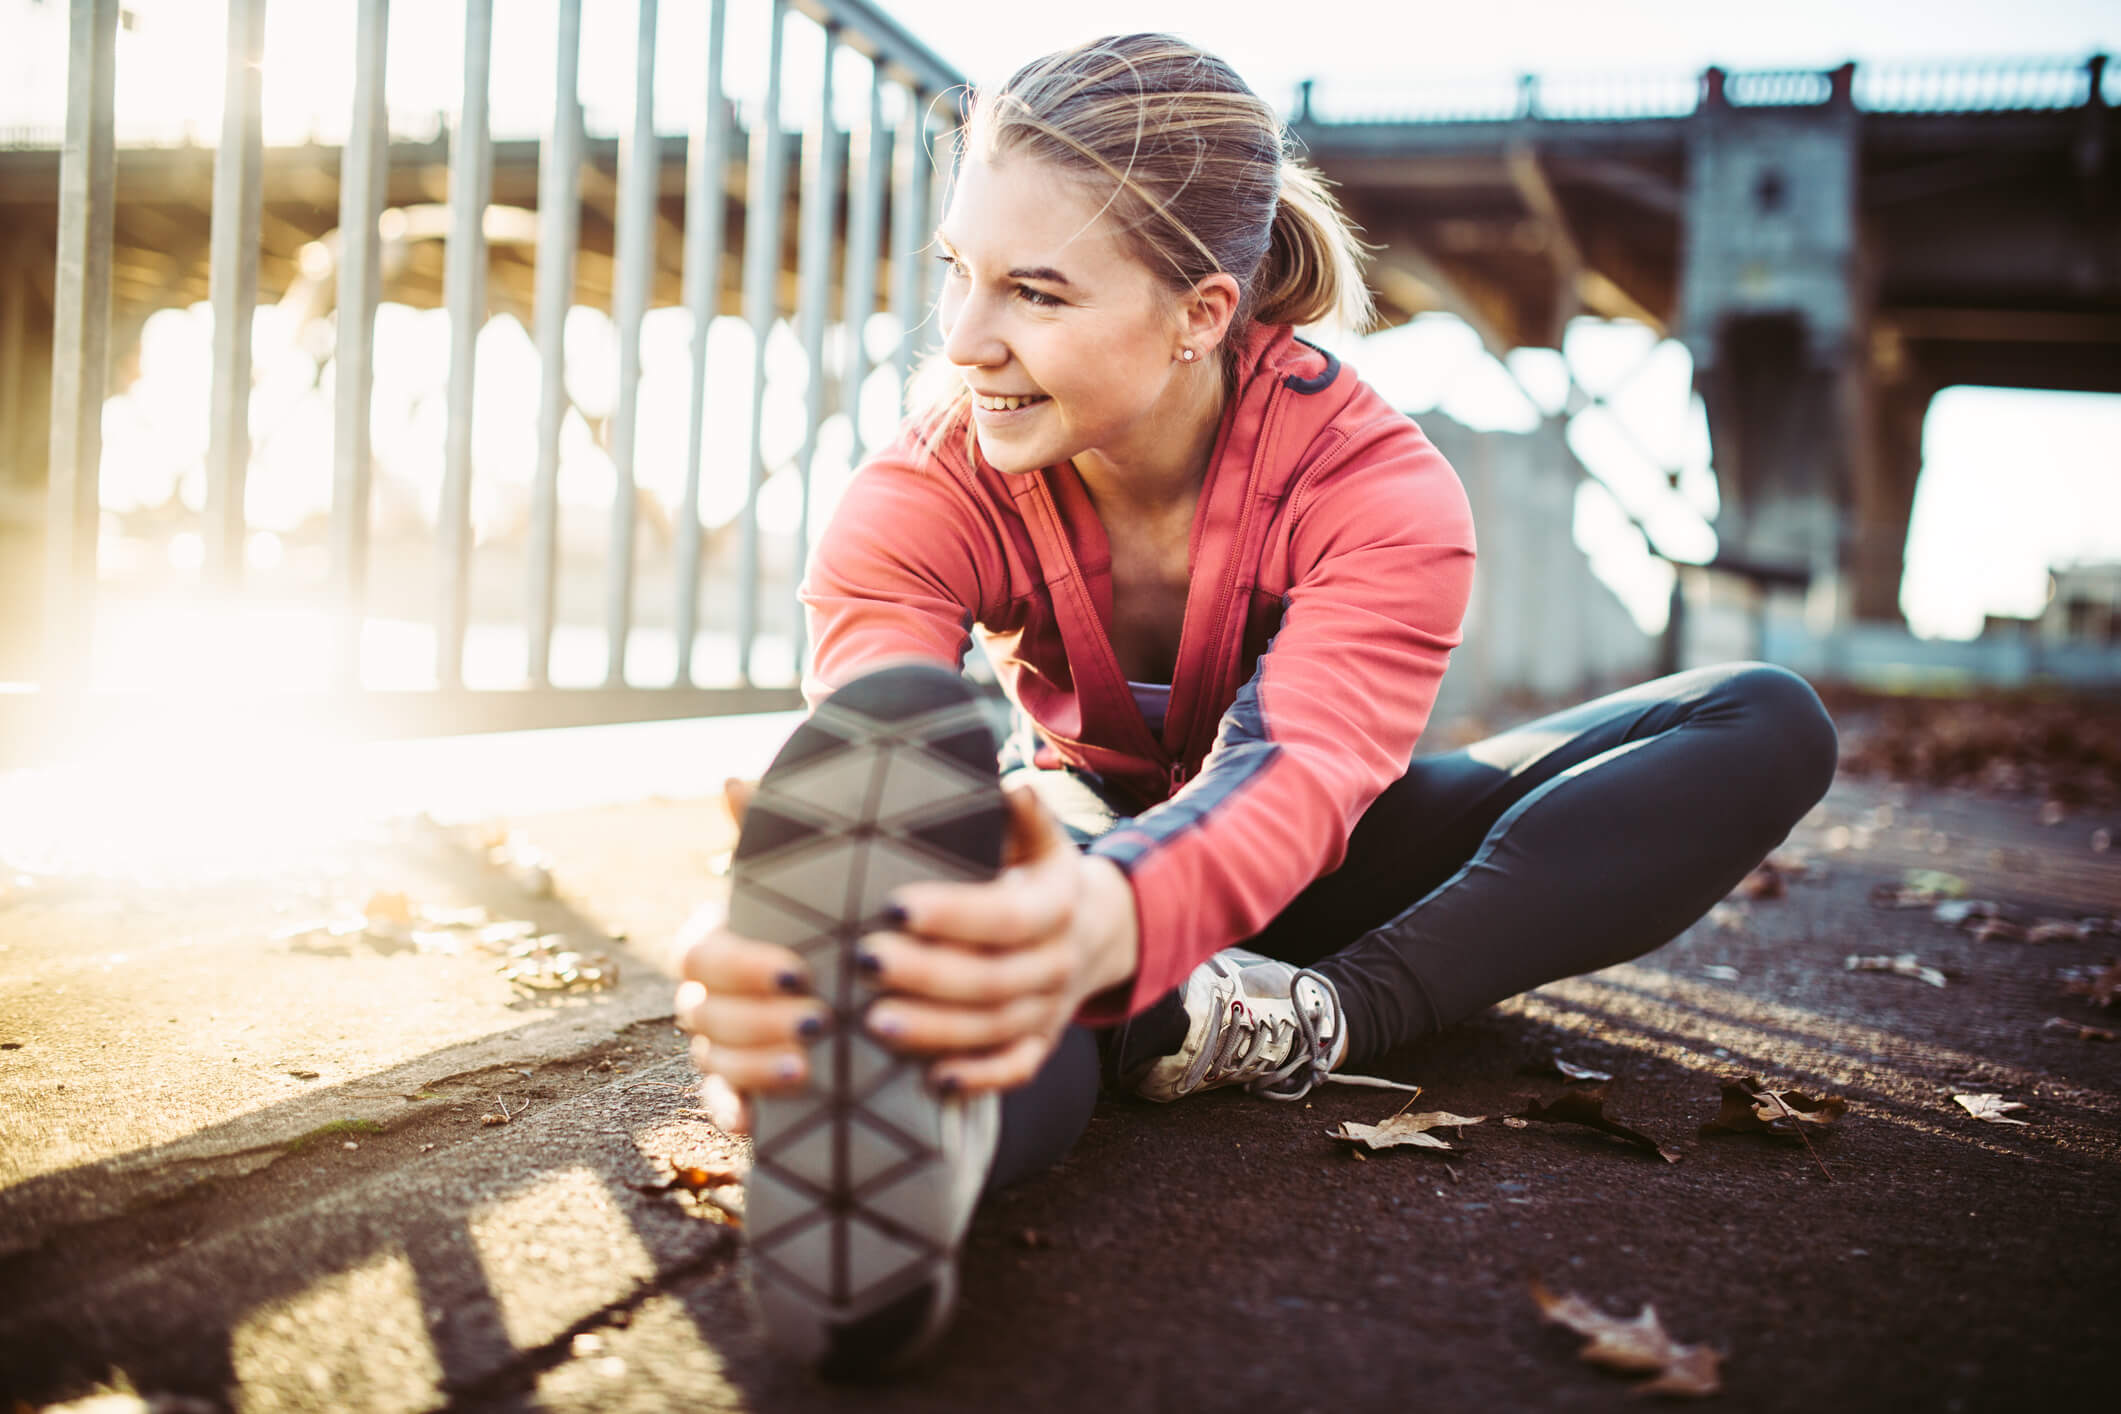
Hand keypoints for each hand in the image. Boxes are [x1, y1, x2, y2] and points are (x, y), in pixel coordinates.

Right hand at [670, 777, 824, 1135]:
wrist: (867, 986)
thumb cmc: (830, 921)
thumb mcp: (816, 881)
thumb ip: (778, 838)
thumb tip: (733, 777)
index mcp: (720, 939)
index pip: (702, 954)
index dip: (744, 966)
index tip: (798, 971)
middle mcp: (710, 995)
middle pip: (704, 1013)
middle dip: (756, 1019)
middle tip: (818, 1022)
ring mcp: (722, 1045)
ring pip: (712, 1059)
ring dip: (753, 1065)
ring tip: (809, 1067)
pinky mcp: (742, 1090)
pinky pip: (722, 1104)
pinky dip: (734, 1111)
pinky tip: (758, 1121)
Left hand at [855, 783, 1140, 1094]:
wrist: (1090, 930)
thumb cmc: (1034, 874)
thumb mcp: (1037, 838)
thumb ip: (1020, 815)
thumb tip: (1011, 788)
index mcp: (1057, 904)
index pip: (1007, 916)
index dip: (953, 916)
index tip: (892, 907)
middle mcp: (1059, 961)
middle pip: (994, 978)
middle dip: (926, 974)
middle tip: (864, 962)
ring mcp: (1051, 1008)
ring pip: (995, 1029)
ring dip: (935, 1030)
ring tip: (872, 1022)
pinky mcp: (1040, 1044)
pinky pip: (1015, 1070)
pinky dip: (977, 1080)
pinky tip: (929, 1081)